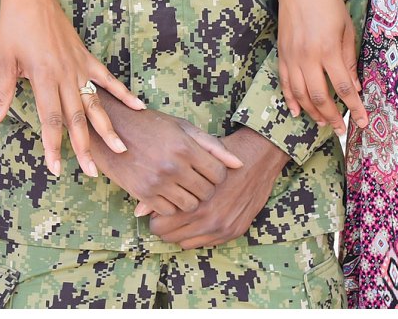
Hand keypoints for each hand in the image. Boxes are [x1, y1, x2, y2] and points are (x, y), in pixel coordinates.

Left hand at [0, 0, 144, 177]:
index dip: (53, 145)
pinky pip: (107, 79)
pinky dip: (123, 93)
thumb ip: (2, 94)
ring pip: (95, 103)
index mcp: (43, 77)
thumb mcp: (3, 60)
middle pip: (77, 118)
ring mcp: (78, 66)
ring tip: (121, 149)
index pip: (51, 120)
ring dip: (107, 128)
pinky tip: (138, 107)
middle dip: (84, 147)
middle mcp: (64, 75)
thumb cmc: (14, 27)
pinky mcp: (86, 57)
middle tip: (92, 173)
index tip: (55, 168)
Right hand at [92, 95, 243, 215]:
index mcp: (185, 146)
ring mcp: (158, 182)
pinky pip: (169, 211)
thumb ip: (212, 145)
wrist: (111, 130)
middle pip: (206, 192)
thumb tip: (239, 164)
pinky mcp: (143, 193)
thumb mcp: (182, 127)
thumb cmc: (150, 125)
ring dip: (190, 198)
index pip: (219, 173)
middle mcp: (173, 166)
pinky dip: (171, 205)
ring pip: (190, 205)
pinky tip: (166, 191)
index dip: (217, 173)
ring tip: (182, 186)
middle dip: (205, 187)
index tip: (207, 169)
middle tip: (195, 179)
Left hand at [146, 126, 289, 248]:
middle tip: (167, 211)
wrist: (258, 157)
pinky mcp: (234, 231)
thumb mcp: (188, 160)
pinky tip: (198, 218)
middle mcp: (209, 220)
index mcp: (195, 202)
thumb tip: (138, 211)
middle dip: (165, 225)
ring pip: (186, 243)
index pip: (159, 226)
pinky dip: (199, 233)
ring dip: (181, 231)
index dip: (155, 215)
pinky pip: (206, 244)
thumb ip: (163, 186)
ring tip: (182, 214)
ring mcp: (223, 227)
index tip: (158, 205)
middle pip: (170, 237)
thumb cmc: (217, 154)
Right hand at [277, 0, 366, 131]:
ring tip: (323, 123)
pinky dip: (290, 99)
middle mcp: (308, 56)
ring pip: (300, 94)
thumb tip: (354, 86)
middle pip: (320, 96)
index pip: (344, 87)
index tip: (363, 121)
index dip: (354, 108)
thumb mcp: (347, 28)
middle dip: (332, 116)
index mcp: (329, 49)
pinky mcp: (282, 54)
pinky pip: (285, 82)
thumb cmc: (328, 3)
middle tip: (341, 130)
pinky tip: (297, 112)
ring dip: (312, 112)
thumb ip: (349, 59)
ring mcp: (292, 56)